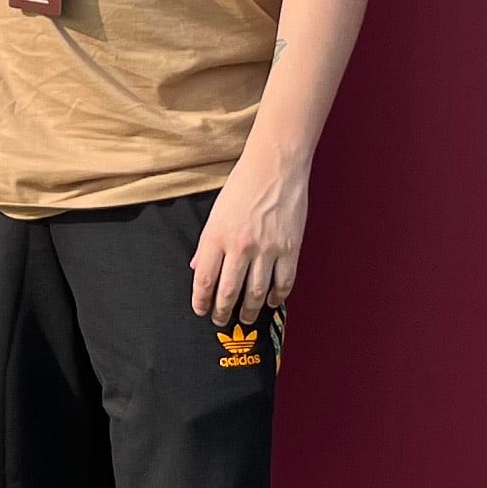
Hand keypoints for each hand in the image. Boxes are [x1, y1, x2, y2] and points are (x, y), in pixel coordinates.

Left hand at [190, 151, 308, 327]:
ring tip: (245, 318)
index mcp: (217, 236)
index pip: (204, 279)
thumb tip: (197, 268)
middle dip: (222, 311)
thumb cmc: (242, 185)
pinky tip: (270, 301)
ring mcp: (267, 249)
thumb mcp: (216, 213)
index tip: (200, 311)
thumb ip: (206, 244)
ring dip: (249, 310)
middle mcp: (240, 246)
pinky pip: (283, 282)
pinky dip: (276, 296)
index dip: (201, 301)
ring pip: (256, 293)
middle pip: (228, 291)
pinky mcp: (289, 248)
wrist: (275, 167)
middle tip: (220, 320)